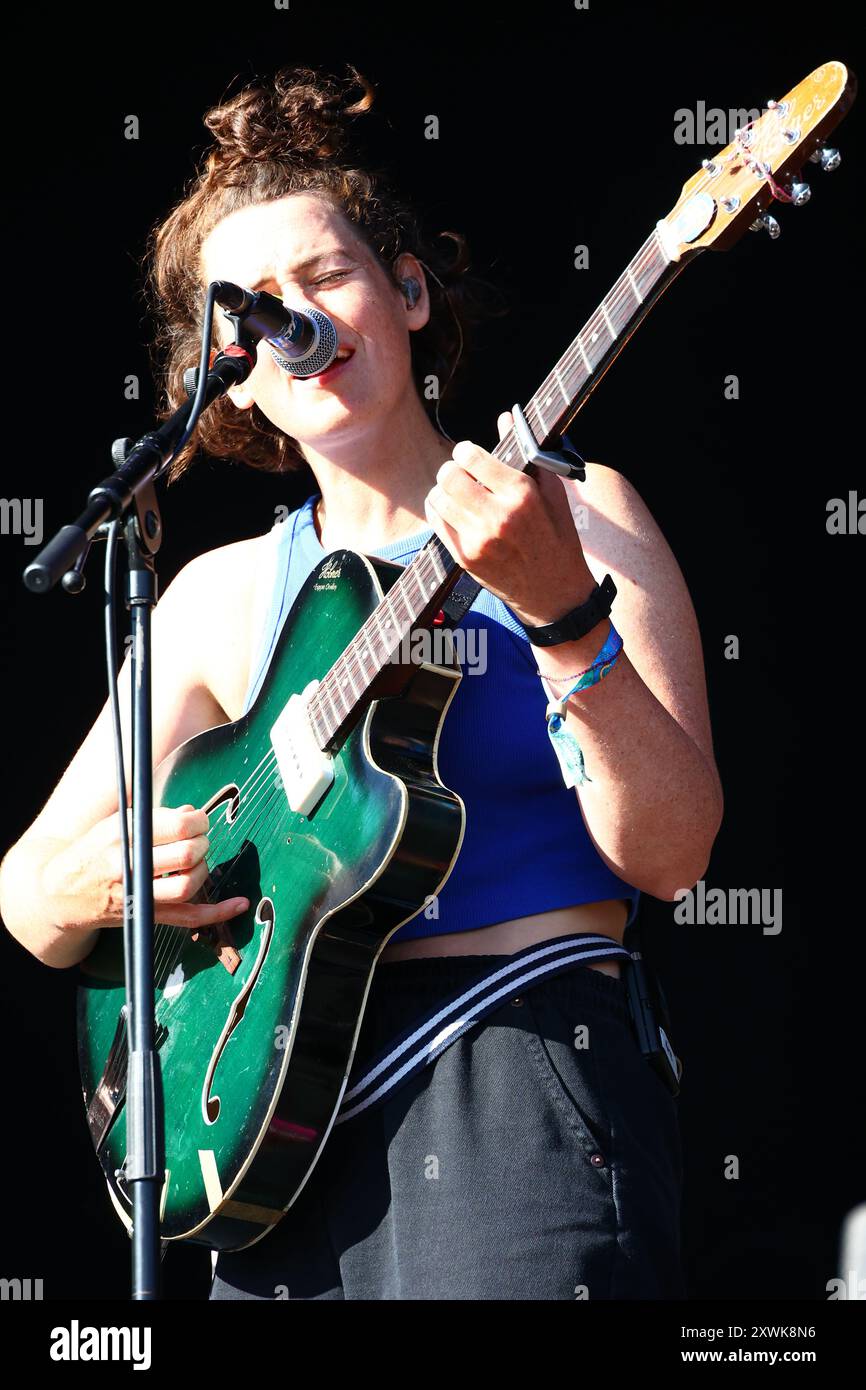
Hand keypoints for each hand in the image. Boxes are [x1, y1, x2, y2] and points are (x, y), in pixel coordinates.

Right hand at [41, 804, 249, 932]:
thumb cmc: (93, 851)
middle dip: (203, 842)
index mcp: (123, 837)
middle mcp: (130, 866)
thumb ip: (154, 816)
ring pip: (188, 884)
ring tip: (198, 860)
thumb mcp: (115, 824)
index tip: (199, 820)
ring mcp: (138, 895)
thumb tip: (192, 813)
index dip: (198, 821)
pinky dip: (217, 913)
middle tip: (200, 838)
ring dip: (204, 869)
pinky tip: (238, 903)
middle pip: (186, 854)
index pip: (177, 826)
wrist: (60, 893)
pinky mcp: (147, 916)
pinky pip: (188, 917)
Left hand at [424, 412, 595, 626]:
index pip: (472, 456)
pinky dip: (440, 512)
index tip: (469, 455)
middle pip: (449, 475)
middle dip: (452, 469)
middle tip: (461, 474)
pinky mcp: (465, 558)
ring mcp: (478, 539)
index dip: (466, 451)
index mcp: (521, 494)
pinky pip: (436, 522)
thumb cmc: (558, 541)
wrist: (554, 594)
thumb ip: (529, 455)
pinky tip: (454, 513)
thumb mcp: (554, 495)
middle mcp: (497, 516)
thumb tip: (506, 418)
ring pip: (437, 498)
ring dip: (444, 491)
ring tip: (457, 494)